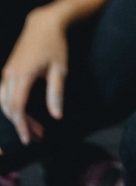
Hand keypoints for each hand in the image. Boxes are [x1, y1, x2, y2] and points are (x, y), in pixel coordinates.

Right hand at [0, 7, 67, 145]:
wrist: (43, 26)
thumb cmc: (54, 46)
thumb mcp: (60, 71)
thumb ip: (56, 94)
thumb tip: (56, 116)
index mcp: (22, 76)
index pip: (17, 108)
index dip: (22, 126)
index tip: (29, 139)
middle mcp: (10, 75)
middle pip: (9, 108)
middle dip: (22, 125)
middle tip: (38, 137)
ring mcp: (7, 72)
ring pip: (4, 102)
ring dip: (18, 117)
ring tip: (37, 128)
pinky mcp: (8, 71)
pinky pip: (5, 94)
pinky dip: (14, 106)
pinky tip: (28, 114)